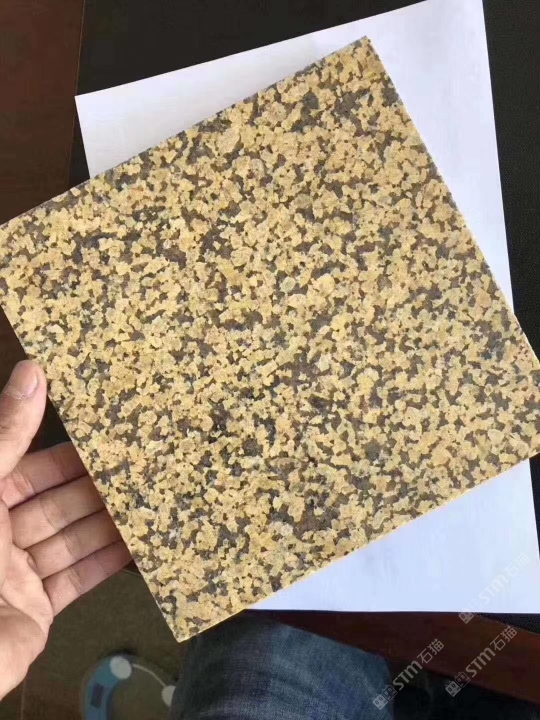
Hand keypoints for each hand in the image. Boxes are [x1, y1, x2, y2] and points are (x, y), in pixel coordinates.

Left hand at [0, 361, 129, 698]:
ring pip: (73, 538)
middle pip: (58, 504)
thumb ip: (7, 432)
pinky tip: (141, 542)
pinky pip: (77, 578)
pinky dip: (107, 562)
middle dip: (98, 488)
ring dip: (110, 521)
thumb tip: (34, 368)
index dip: (71, 454)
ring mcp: (18, 574)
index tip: (115, 436)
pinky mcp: (37, 610)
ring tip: (153, 497)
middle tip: (147, 466)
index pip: (33, 469)